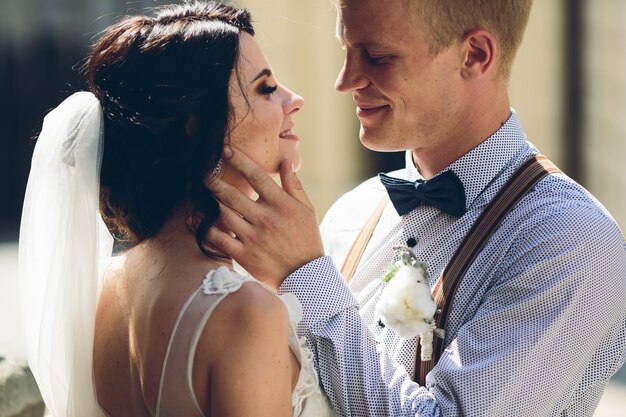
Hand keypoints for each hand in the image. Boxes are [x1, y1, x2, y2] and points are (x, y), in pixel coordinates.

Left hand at [206, 148, 323, 288]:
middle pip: (233, 194)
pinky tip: (193, 218)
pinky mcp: (243, 255)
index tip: (225, 150)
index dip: (240, 160)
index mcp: (281, 205)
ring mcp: (253, 237)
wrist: (306, 275)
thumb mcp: (307, 209)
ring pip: (222, 214)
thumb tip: (285, 162)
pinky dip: (204, 228)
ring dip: (208, 200)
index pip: (257, 176)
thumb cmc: (306, 238)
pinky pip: (218, 239)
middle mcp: (265, 219)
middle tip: (201, 169)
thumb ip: (294, 185)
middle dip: (214, 179)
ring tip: (197, 190)